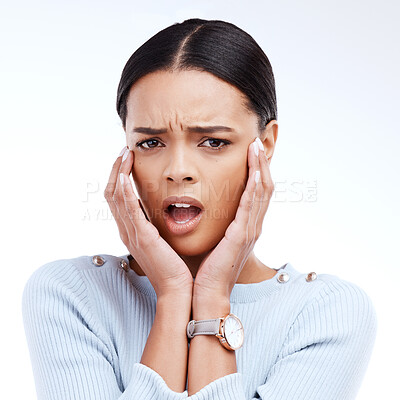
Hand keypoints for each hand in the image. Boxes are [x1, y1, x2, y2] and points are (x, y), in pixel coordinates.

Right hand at [104, 147, 193, 299]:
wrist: (178, 288)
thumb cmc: (175, 265)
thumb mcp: (164, 239)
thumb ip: (158, 223)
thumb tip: (163, 207)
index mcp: (133, 230)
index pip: (119, 198)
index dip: (120, 176)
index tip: (129, 159)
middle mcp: (127, 230)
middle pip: (113, 194)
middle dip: (117, 170)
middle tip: (124, 151)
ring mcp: (132, 234)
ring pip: (117, 198)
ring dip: (119, 174)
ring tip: (125, 155)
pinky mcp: (142, 238)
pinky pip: (128, 211)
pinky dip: (124, 193)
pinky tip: (126, 177)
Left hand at [193, 138, 273, 300]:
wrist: (206, 293)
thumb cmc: (207, 269)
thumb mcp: (215, 241)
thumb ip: (217, 225)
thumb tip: (206, 209)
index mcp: (245, 227)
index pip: (256, 192)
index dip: (256, 171)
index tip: (250, 152)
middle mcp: (252, 227)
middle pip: (264, 188)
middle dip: (261, 164)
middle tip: (256, 143)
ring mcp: (250, 231)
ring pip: (261, 193)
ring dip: (260, 168)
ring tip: (256, 148)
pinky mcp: (242, 236)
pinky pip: (251, 206)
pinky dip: (255, 187)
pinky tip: (255, 171)